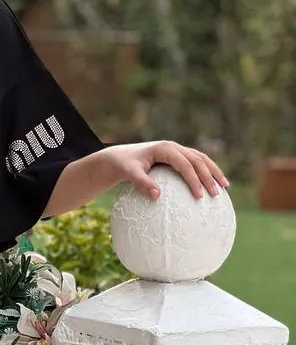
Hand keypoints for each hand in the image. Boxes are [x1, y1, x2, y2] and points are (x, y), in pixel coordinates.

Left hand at [102, 141, 229, 201]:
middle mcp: (174, 147)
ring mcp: (177, 150)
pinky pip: (196, 162)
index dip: (194, 180)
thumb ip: (141, 183)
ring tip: (224, 187)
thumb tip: (156, 196)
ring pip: (201, 159)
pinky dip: (207, 171)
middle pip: (198, 160)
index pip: (185, 165)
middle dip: (209, 176)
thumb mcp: (129, 173)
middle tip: (216, 194)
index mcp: (164, 149)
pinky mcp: (178, 156)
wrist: (119, 157)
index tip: (199, 196)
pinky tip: (214, 183)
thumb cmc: (124, 165)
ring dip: (214, 171)